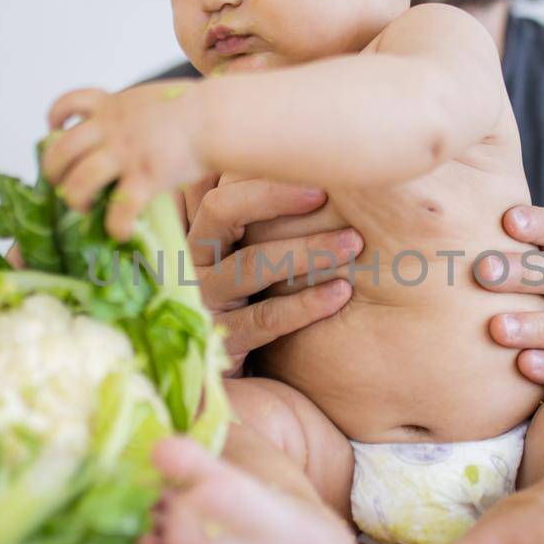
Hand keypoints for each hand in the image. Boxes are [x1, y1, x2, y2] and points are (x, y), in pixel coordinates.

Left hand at [43, 80, 206, 239]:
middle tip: (61, 183)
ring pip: (79, 182)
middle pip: (61, 150)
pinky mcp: (145, 177)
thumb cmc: (196, 109)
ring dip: (75, 199)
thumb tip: (138, 126)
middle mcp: (112, 129)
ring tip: (84, 208)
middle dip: (53, 170)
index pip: (69, 103)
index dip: (55, 117)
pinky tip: (120, 233)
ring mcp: (125, 153)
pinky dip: (115, 226)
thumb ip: (136, 112)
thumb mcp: (154, 99)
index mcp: (113, 105)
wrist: (216, 116)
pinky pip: (120, 209)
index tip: (54, 129)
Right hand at [181, 173, 362, 376]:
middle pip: (221, 211)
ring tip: (352, 243)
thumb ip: (260, 211)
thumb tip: (306, 161)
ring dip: (306, 250)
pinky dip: (305, 304)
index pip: (216, 184)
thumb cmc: (253, 297)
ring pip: (250, 264)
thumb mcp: (249, 252)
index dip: (258, 173)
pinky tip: (340, 293)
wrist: (233, 382)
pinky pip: (265, 319)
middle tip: (328, 194)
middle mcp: (191, 261)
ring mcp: (203, 302)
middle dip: (276, 197)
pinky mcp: (222, 343)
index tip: (309, 166)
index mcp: (197, 231)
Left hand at [474, 204, 543, 384]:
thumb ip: (498, 266)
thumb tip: (434, 230)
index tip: (508, 220)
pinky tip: (524, 365)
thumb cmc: (542, 318)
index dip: (539, 224)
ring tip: (497, 328)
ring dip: (537, 325)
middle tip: (483, 271)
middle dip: (525, 272)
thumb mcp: (532, 288)